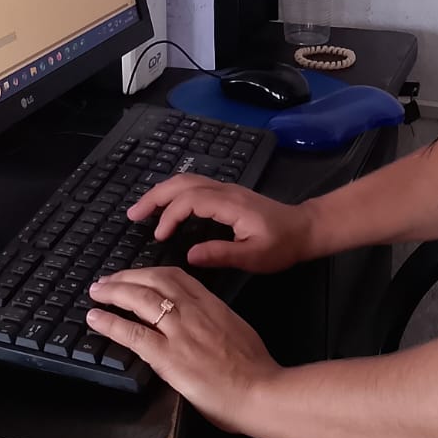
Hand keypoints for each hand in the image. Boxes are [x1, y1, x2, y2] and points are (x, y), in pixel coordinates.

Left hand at [87, 267, 277, 431]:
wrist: (262, 391)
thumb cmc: (256, 370)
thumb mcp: (237, 332)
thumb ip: (216, 324)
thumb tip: (200, 328)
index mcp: (212, 305)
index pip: (176, 277)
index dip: (149, 273)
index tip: (135, 275)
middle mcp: (194, 311)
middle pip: (154, 280)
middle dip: (126, 277)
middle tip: (107, 281)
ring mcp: (180, 332)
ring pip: (140, 299)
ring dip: (114, 292)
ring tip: (97, 293)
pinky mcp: (169, 356)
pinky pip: (133, 333)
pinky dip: (110, 323)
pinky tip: (96, 318)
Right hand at [126, 176, 314, 273]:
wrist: (305, 229)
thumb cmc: (282, 245)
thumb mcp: (254, 257)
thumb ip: (221, 254)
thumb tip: (189, 256)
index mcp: (230, 205)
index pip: (190, 200)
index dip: (170, 216)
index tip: (159, 237)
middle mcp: (225, 191)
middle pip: (182, 183)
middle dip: (155, 196)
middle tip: (133, 214)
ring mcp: (226, 189)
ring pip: (187, 181)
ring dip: (162, 192)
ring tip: (142, 210)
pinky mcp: (228, 194)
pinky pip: (194, 186)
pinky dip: (174, 193)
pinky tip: (167, 207)